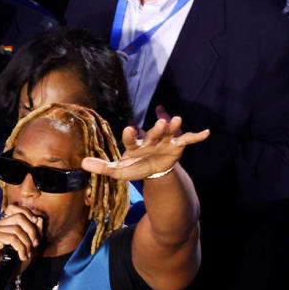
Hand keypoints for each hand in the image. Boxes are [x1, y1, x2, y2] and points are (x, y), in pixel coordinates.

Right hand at [0, 204, 43, 278]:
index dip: (28, 215)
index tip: (36, 224)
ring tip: (27, 254)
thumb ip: (33, 233)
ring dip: (26, 243)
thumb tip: (39, 219)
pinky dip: (21, 248)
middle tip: (35, 245)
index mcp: (1, 224)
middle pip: (19, 217)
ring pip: (17, 229)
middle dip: (31, 231)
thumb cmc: (12, 263)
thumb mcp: (27, 246)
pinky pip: (12, 238)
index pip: (16, 210)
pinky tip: (22, 256)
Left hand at [82, 115, 208, 181]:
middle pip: (153, 133)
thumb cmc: (134, 166)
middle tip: (159, 122)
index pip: (131, 139)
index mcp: (135, 145)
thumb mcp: (118, 170)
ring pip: (170, 132)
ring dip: (173, 126)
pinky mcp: (177, 145)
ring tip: (177, 119)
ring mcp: (165, 141)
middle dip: (157, 129)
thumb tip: (81, 163)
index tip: (129, 129)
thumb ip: (102, 167)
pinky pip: (188, 139)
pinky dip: (197, 136)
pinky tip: (206, 132)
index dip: (131, 135)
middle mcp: (150, 139)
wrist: (153, 169)